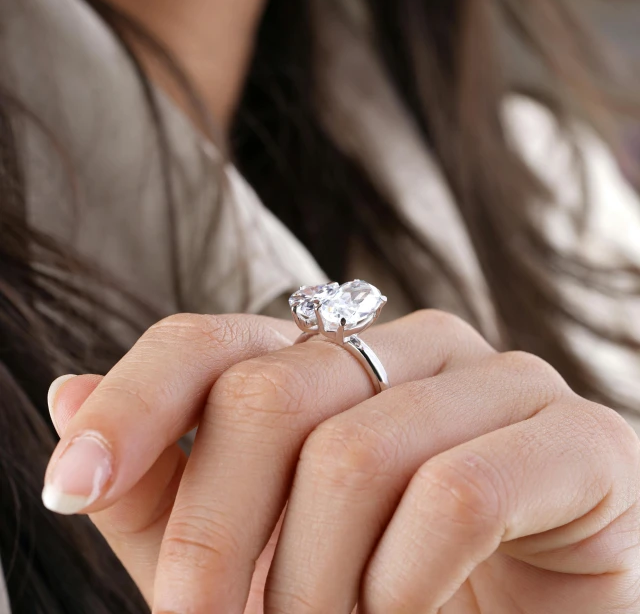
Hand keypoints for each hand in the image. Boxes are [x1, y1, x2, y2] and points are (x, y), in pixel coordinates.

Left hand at [45, 310, 639, 612]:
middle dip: (218, 537)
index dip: (134, 404)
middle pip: (270, 397)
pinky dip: (406, 588)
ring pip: (357, 454)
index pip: (212, 342)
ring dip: (315, 586)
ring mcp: (502, 380)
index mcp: (340, 359)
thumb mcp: (255, 550)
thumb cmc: (390, 590)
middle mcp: (414, 348)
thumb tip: (68, 395)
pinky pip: (459, 495)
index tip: (71, 486)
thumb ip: (168, 482)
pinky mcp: (577, 438)